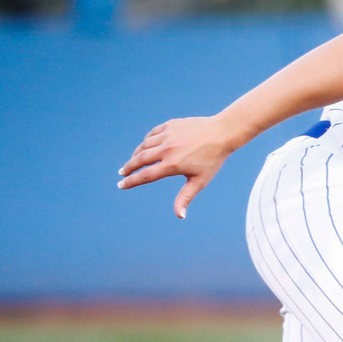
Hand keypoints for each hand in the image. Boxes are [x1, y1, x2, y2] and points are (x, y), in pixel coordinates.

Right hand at [118, 116, 234, 218]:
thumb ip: (186, 198)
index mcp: (172, 165)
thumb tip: (180, 216)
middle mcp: (167, 149)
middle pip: (139, 159)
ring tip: (133, 161)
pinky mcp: (169, 125)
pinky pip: (152, 134)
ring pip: (144, 146)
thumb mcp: (200, 181)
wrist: (221, 133)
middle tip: (122, 174)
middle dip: (128, 168)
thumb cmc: (212, 160)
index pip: (146, 175)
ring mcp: (167, 135)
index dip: (132, 182)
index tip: (121, 185)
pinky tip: (146, 147)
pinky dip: (146, 141)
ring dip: (136, 155)